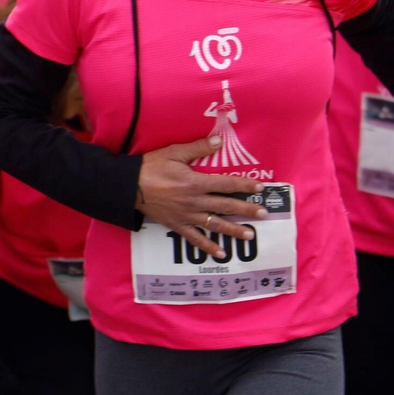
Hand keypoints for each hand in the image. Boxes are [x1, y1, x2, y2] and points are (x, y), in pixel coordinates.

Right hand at [135, 137, 267, 260]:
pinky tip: (221, 253)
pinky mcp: (177, 225)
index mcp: (196, 182)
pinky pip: (195, 239)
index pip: (226, 184)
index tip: (260, 188)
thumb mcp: (174, 152)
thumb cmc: (151, 167)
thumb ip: (198, 148)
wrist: (129, 186)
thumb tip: (219, 141)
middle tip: (264, 214)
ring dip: (234, 230)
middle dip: (246, 210)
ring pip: (215, 224)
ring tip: (250, 235)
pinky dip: (208, 247)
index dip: (244, 185)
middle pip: (226, 206)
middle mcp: (195, 201)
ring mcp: (187, 215)